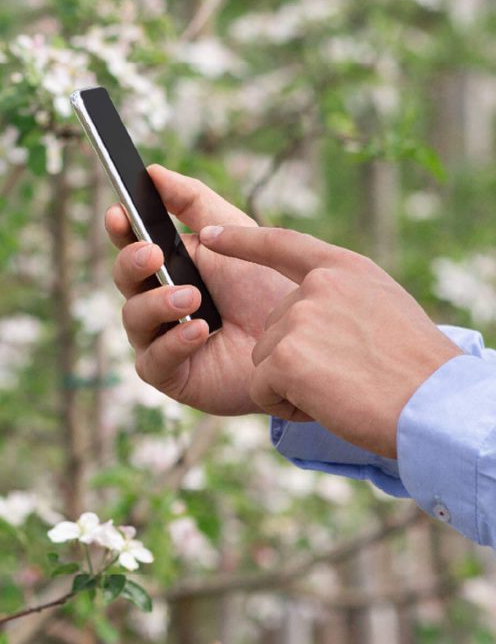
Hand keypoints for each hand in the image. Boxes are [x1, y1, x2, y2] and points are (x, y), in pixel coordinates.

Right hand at [106, 165, 311, 420]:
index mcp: (167, 267)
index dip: (120, 228)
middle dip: (132, 262)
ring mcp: (160, 339)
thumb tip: (154, 172)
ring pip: (133, 318)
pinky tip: (198, 329)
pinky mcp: (172, 376)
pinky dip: (173, 341)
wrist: (304, 344)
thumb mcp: (233, 234)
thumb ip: (193, 202)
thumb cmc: (266, 289)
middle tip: (153, 254)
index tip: (118, 212)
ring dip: (158, 303)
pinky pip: (153, 360)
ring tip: (191, 298)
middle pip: (123, 278)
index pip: (130, 245)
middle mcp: (156, 303)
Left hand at [198, 224, 462, 457]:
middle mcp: (318, 286)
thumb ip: (338, 297)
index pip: (282, 244)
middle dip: (296, 359)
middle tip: (348, 373)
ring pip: (263, 359)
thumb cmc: (415, 369)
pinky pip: (259, 387)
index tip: (208, 235)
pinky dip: (285, 405)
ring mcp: (299, 318)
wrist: (435, 408)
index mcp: (344, 269)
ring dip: (291, 383)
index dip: (241, 240)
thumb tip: (302, 305)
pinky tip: (325, 403)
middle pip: (272, 326)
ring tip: (342, 388)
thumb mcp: (382, 308)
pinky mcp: (285, 357)